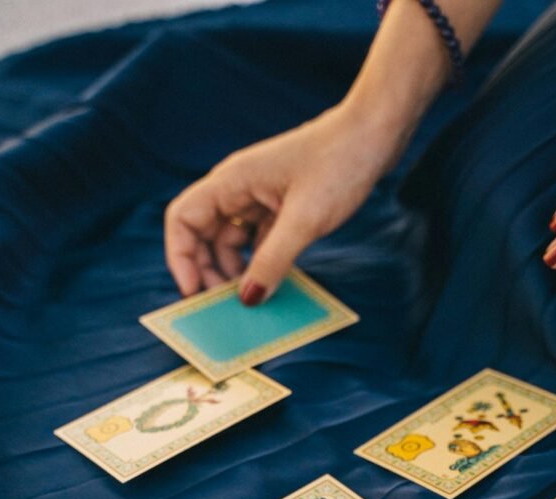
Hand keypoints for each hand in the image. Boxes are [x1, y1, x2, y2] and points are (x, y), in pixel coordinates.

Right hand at [164, 104, 397, 304]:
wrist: (374, 134)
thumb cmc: (339, 163)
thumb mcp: (304, 221)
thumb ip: (273, 261)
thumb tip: (248, 299)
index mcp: (231, 181)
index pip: (183, 220)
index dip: (181, 258)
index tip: (194, 292)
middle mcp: (238, 188)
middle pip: (203, 235)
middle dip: (207, 271)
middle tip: (223, 306)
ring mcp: (258, 197)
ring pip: (229, 241)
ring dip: (233, 271)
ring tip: (248, 300)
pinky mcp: (279, 206)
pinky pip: (257, 241)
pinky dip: (258, 263)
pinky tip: (270, 284)